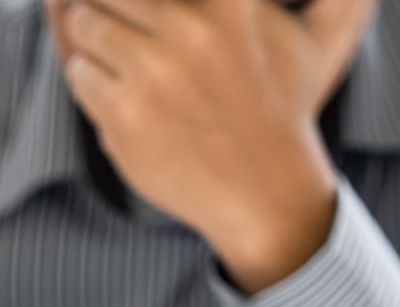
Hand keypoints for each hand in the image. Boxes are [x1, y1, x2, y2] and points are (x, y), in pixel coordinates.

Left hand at [55, 0, 375, 290]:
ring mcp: (153, 71)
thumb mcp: (320, 38)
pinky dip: (91, 81)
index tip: (153, 16)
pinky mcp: (124, 113)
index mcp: (228, 1)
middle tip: (127, 26)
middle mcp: (189, 26)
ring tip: (124, 63)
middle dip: (108, 3)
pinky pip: (79, 75)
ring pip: (85, 24)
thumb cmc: (286, 110)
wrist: (266, 194)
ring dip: (94, 40)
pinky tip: (122, 98)